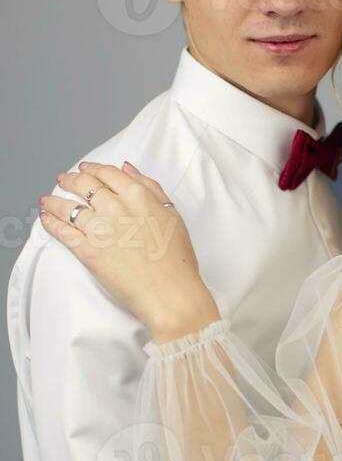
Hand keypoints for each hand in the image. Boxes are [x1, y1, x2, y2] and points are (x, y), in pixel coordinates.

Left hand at [39, 161, 219, 340]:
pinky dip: (51, 223)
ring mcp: (99, 229)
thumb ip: (151, 188)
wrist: (169, 292)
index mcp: (138, 195)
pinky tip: (46, 219)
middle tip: (63, 180)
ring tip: (47, 200)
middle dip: (70, 180)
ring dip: (54, 201)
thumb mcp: (172, 215)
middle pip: (84, 185)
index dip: (93, 169)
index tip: (85, 169)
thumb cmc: (176, 258)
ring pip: (68, 206)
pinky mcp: (88, 251)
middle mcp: (116, 207)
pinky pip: (62, 232)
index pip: (107, 173)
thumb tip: (128, 169)